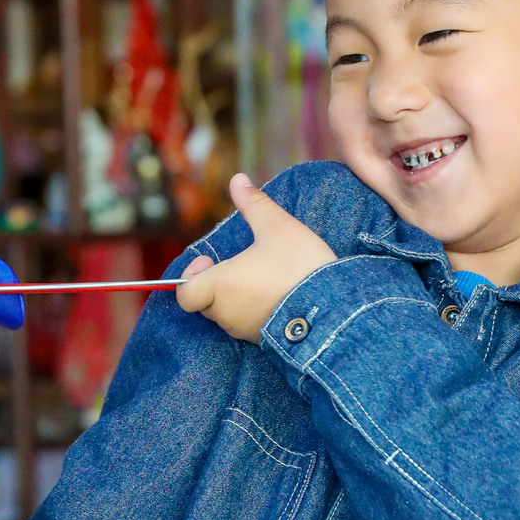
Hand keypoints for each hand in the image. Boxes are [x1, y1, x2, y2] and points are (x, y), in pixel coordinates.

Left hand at [175, 173, 335, 341]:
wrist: (334, 307)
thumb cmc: (301, 265)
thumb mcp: (278, 227)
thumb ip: (254, 203)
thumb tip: (237, 179)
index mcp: (221, 286)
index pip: (184, 294)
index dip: (192, 277)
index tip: (213, 261)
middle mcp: (226, 313)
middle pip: (204, 302)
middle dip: (215, 283)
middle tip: (240, 265)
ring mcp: (243, 329)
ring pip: (224, 314)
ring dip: (234, 297)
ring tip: (261, 277)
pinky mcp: (261, 341)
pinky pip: (245, 325)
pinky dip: (250, 311)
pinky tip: (273, 294)